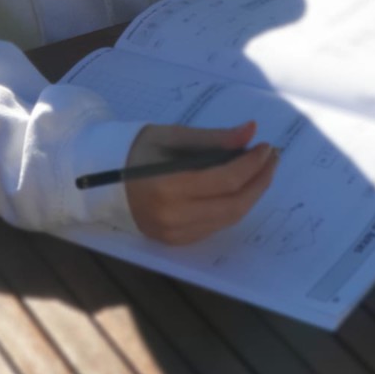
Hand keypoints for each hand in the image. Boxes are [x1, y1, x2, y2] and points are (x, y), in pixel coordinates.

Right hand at [125, 119, 277, 244]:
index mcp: (168, 186)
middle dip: (259, 181)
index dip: (252, 164)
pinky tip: (238, 188)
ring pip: (227, 219)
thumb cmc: (139, 148)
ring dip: (250, 195)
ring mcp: (173, 234)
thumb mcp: (175, 135)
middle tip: (271, 159)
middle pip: (233, 205)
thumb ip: (215, 138)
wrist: (103, 175)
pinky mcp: (174, 242)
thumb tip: (251, 131)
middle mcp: (172, 216)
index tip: (267, 147)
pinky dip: (231, 207)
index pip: (225, 180)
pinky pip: (214, 227)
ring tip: (260, 171)